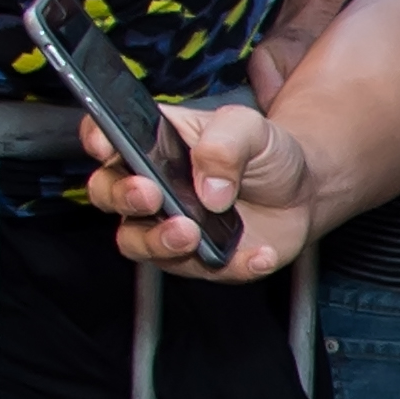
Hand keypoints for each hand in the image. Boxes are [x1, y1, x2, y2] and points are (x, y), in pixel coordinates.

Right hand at [83, 103, 314, 283]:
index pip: (105, 135)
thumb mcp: (252, 128)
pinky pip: (200, 270)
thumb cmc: (265, 154)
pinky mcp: (196, 260)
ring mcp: (166, 226)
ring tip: (190, 232)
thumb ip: (225, 142)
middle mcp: (150, 186)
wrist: (302, 192)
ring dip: (158, 240)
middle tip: (150, 193)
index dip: (97, 138)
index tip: (106, 143)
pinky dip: (231, 265)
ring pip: (137, 242)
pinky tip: (257, 254)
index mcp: (153, 144)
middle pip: (108, 194)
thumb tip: (209, 186)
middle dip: (122, 196)